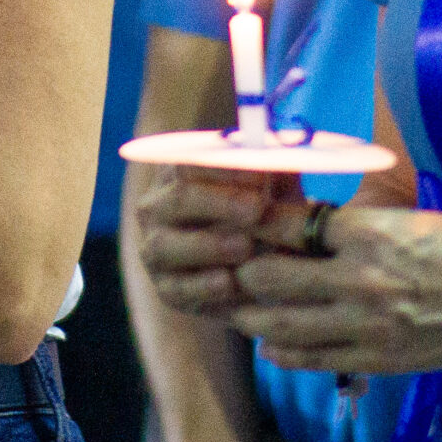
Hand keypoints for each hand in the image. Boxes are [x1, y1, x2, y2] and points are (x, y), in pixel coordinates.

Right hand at [135, 164, 287, 318]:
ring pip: (166, 245)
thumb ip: (274, 168)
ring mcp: (157, 249)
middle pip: (179, 198)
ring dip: (207, 245)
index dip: (225, 167)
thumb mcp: (272, 187)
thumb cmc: (264, 213)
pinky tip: (228, 282)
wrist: (259, 265)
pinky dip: (201, 286)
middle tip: (257, 208)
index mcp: (177, 172)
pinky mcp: (168, 288)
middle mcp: (157, 208)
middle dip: (219, 202)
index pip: (192, 160)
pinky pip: (178, 288)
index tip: (261, 174)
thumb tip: (284, 152)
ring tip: (245, 246)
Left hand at [227, 201, 441, 375]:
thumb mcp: (411, 219)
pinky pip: (312, 359)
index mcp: (370, 231)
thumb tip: (310, 225)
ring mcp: (366, 324)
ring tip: (240, 302)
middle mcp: (359, 277)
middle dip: (244, 266)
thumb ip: (359, 225)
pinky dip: (284, 351)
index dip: (256, 220)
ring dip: (253, 312)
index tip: (240, 216)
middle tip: (229, 260)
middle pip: (270, 274)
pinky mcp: (378, 359)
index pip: (289, 223)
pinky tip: (272, 343)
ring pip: (281, 322)